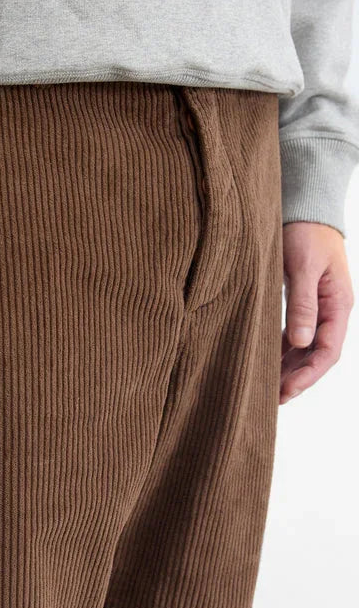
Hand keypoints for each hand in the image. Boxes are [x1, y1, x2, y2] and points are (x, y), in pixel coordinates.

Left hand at [281, 222, 353, 403]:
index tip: (287, 391)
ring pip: (305, 348)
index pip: (327, 351)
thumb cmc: (305, 234)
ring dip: (290, 368)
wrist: (305, 208)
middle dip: (298, 378)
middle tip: (274, 400)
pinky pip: (295, 334)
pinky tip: (268, 363)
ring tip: (269, 388)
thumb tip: (300, 343)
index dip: (309, 375)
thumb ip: (303, 304)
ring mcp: (318, 308)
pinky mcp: (303, 302)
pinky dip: (283, 351)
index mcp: (339, 305)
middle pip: (317, 355)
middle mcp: (331, 311)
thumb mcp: (303, 268)